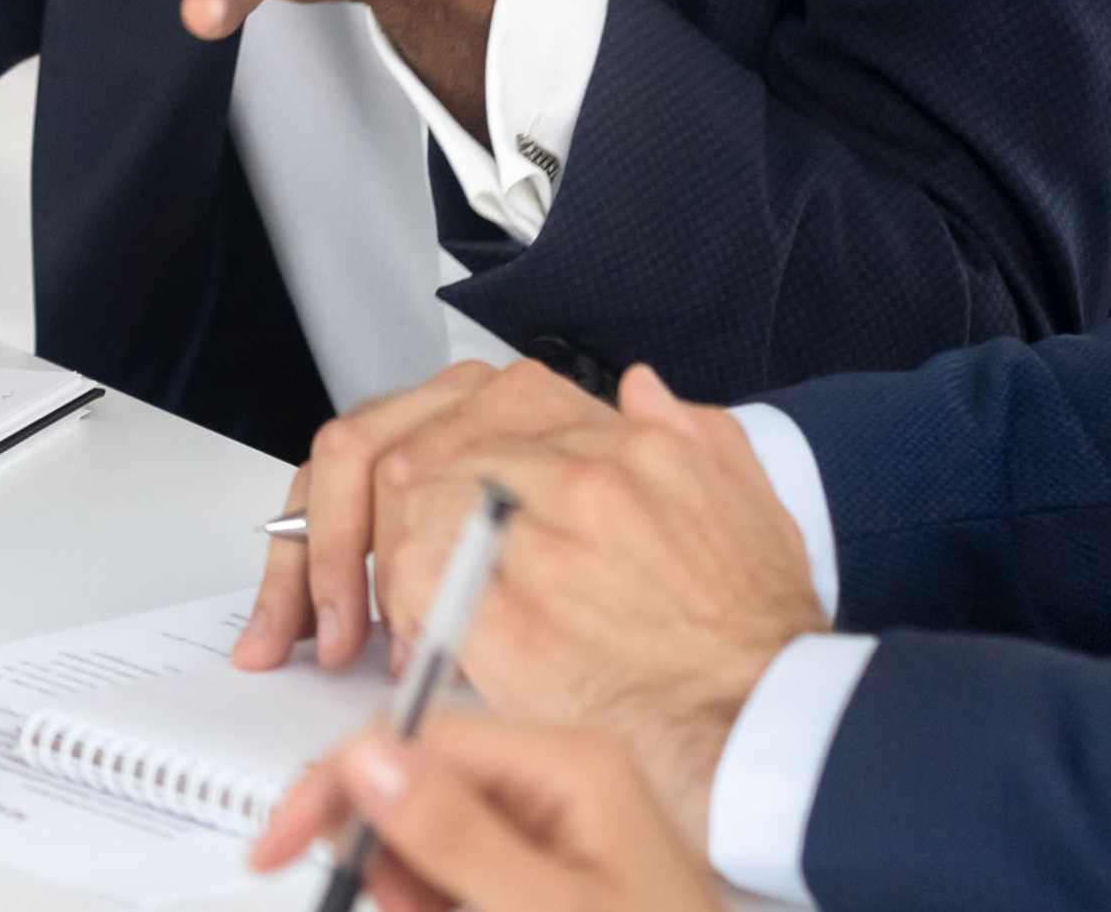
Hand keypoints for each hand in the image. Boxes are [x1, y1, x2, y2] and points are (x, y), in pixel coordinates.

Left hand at [248, 359, 816, 851]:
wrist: (770, 720)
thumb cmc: (757, 632)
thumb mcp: (743, 501)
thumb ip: (688, 431)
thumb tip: (641, 390)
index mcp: (616, 436)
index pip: (469, 415)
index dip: (418, 475)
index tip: (399, 517)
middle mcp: (572, 467)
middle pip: (414, 449)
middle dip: (358, 517)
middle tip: (340, 580)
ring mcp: (538, 531)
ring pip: (401, 501)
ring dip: (360, 562)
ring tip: (356, 620)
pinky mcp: (508, 610)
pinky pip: (411, 578)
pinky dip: (387, 606)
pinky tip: (396, 644)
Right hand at [248, 717, 720, 911]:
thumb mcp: (551, 909)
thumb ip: (456, 837)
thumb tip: (370, 761)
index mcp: (570, 762)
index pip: (421, 736)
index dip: (339, 785)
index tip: (282, 840)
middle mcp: (559, 782)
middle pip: (415, 786)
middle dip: (387, 858)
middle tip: (400, 905)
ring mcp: (551, 830)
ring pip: (426, 841)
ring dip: (415, 891)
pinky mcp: (542, 872)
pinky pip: (455, 874)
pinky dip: (439, 902)